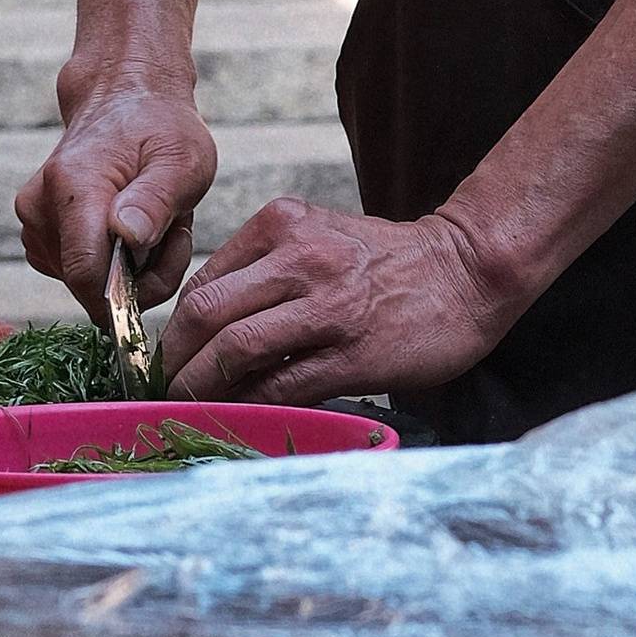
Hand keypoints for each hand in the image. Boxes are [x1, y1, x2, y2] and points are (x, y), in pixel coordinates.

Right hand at [15, 80, 215, 313]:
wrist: (124, 98)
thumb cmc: (160, 128)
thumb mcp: (181, 159)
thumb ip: (155, 198)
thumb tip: (127, 237)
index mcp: (73, 185)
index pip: (85, 273)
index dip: (125, 296)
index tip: (165, 271)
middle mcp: (40, 207)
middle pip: (88, 285)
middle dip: (140, 277)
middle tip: (174, 232)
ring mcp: (34, 222)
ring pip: (84, 284)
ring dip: (129, 271)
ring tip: (153, 222)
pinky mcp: (38, 233)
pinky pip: (77, 273)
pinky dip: (111, 264)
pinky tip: (131, 230)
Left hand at [158, 198, 506, 403]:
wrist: (466, 271)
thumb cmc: (388, 261)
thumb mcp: (319, 236)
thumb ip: (267, 268)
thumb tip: (209, 324)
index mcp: (284, 223)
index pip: (205, 278)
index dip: (177, 324)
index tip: (169, 353)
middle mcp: (300, 258)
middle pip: (208, 312)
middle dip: (176, 357)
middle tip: (168, 385)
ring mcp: (327, 306)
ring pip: (236, 348)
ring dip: (202, 384)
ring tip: (190, 404)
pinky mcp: (352, 353)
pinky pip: (282, 383)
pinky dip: (250, 402)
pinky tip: (239, 412)